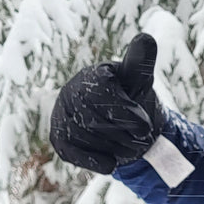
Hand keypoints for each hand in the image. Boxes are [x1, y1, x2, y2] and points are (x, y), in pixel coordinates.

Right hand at [49, 34, 161, 173]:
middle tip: (141, 140)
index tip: (145, 127)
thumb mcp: (140, 81)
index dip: (126, 114)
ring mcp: (62, 114)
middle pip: (94, 119)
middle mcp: (71, 91)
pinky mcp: (59, 138)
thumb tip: (145, 38)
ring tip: (129, 148)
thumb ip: (140, 62)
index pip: (102, 93)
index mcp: (92, 75)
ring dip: (112, 147)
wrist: (127, 128)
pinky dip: (93, 160)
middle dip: (122, 134)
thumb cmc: (133, 99)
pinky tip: (110, 164)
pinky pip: (71, 152)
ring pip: (84, 137)